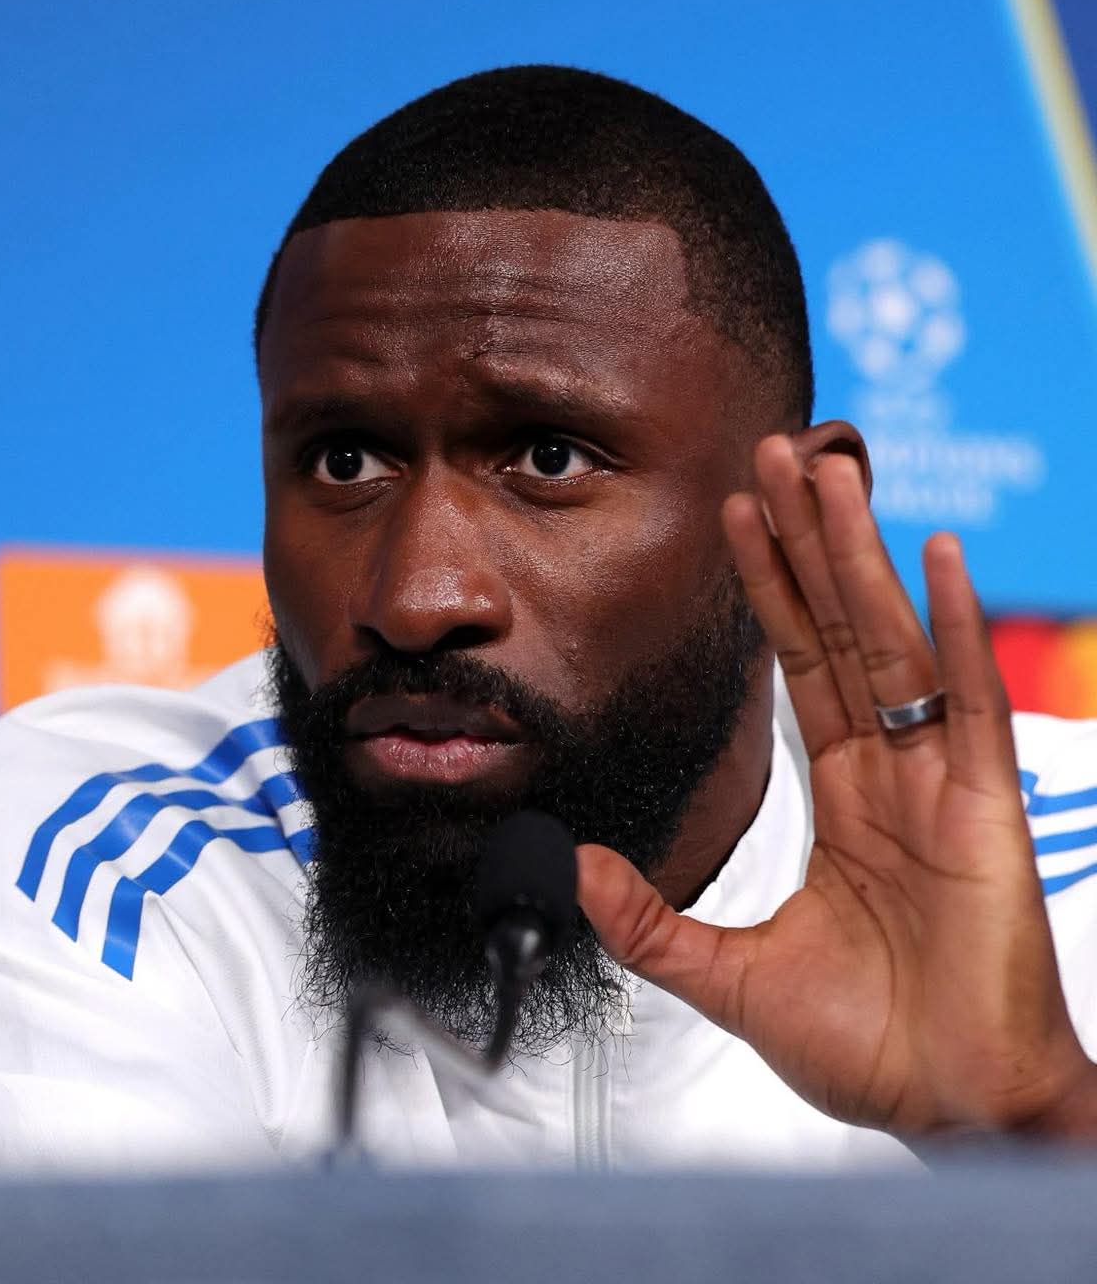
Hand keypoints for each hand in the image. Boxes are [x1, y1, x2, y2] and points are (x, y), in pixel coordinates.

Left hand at [578, 433, 1096, 1137]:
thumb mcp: (731, 976)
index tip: (734, 517)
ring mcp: (940, 780)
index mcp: (842, 800)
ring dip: (860, 555)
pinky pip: (971, 700)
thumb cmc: (870, 1047)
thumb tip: (572, 868)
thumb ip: (651, 921)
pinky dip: (959, 624)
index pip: (796, 666)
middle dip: (806, 543)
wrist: (951, 1106)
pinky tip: (938, 554)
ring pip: (894, 642)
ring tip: (830, 473)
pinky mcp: (987, 805)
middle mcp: (890, 773)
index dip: (766, 591)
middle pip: (840, 631)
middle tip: (778, 453)